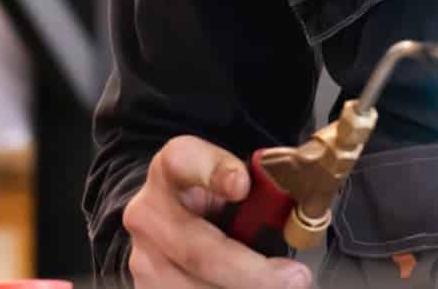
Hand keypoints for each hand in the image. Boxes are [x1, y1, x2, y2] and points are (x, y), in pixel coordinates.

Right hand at [123, 136, 311, 288]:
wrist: (172, 219)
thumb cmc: (214, 198)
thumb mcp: (233, 180)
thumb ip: (260, 188)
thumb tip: (296, 212)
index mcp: (172, 168)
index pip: (186, 161)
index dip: (215, 173)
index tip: (242, 185)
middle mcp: (148, 212)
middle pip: (199, 251)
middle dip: (253, 273)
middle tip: (295, 278)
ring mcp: (141, 257)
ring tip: (279, 287)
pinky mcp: (144, 288)